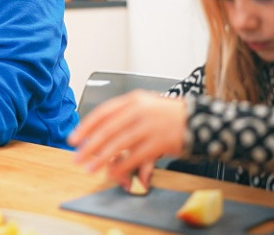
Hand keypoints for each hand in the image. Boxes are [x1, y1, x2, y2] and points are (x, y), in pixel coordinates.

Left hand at [68, 90, 186, 184]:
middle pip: (107, 130)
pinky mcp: (159, 142)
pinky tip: (113, 173)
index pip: (102, 113)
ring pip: (118, 144)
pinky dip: (123, 166)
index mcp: (133, 100)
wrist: (199, 120)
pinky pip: (135, 156)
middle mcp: (139, 111)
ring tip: (89, 168)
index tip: (73, 138)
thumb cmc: (168, 114)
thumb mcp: (145, 105)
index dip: (85, 127)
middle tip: (77, 157)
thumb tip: (98, 133)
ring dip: (101, 159)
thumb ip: (123, 116)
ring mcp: (149, 126)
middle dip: (89, 146)